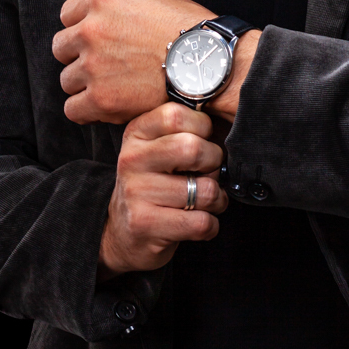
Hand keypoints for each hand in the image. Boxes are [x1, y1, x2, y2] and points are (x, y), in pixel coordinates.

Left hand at [53, 0, 208, 123]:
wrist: (210, 65)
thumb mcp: (160, 0)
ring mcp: (93, 65)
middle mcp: (91, 29)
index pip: (67, 15)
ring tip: (112, 89)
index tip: (95, 40)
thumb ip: (130, 6)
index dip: (81, 28)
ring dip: (85, 86)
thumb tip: (124, 15)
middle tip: (103, 66)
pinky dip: (87, 111)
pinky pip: (73, 109)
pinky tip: (107, 108)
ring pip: (66, 80)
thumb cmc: (192, 32)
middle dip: (78, 57)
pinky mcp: (100, 99)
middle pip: (61, 47)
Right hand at [99, 103, 227, 278]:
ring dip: (216, 199)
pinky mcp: (145, 225)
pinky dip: (211, 225)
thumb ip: (182, 130)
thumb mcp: (157, 148)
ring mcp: (136, 193)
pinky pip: (201, 222)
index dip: (202, 127)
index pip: (176, 115)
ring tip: (205, 201)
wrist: (124, 233)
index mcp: (136, 133)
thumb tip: (224, 122)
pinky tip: (199, 222)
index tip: (203, 139)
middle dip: (214, 162)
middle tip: (208, 171)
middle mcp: (132, 159)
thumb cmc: (154, 184)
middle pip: (193, 148)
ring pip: (204, 190)